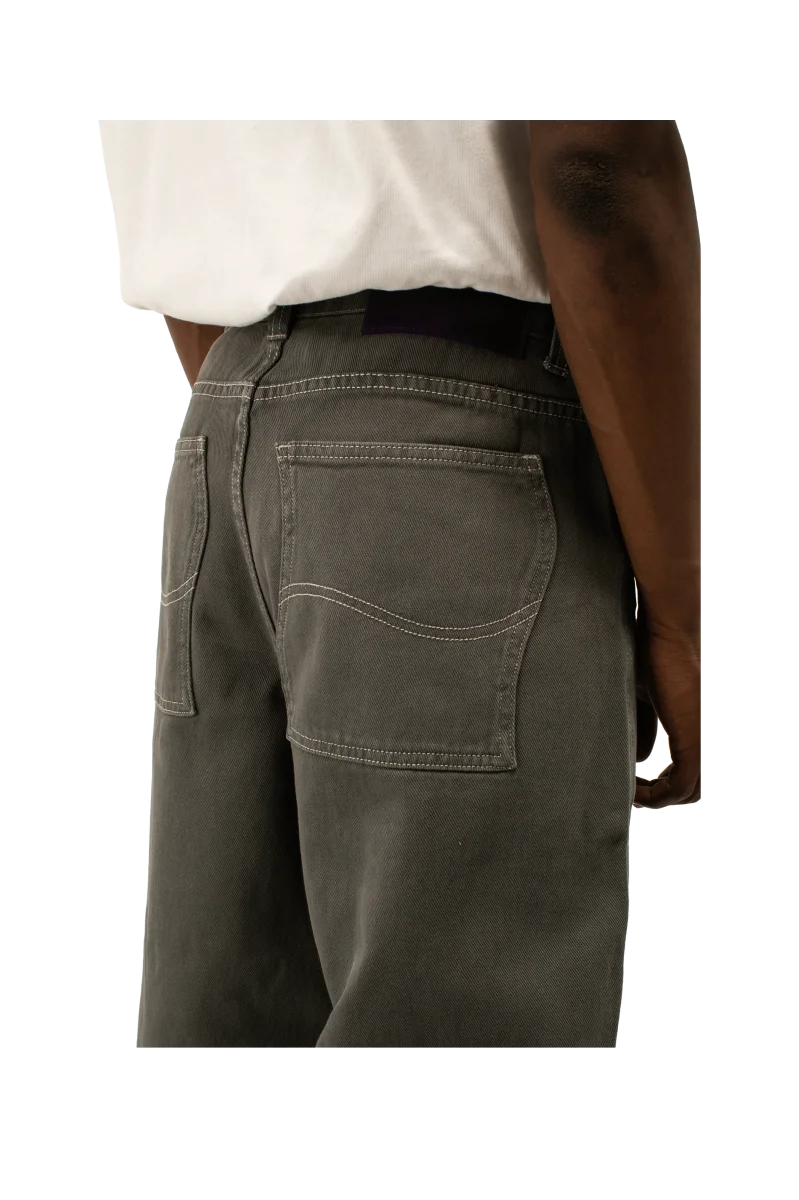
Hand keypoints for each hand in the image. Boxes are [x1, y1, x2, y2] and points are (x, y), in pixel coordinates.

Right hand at [633, 619, 702, 808]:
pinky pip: (679, 786)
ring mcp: (705, 740)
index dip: (663, 787)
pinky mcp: (695, 740)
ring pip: (688, 792)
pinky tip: (633, 787)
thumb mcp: (646, 700)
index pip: (693, 774)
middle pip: (693, 789)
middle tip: (630, 791)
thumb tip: (640, 759)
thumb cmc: (655, 656)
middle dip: (659, 796)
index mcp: (700, 729)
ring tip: (629, 791)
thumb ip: (645, 730)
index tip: (634, 786)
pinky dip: (655, 795)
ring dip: (655, 798)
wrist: (666, 634)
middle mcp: (708, 736)